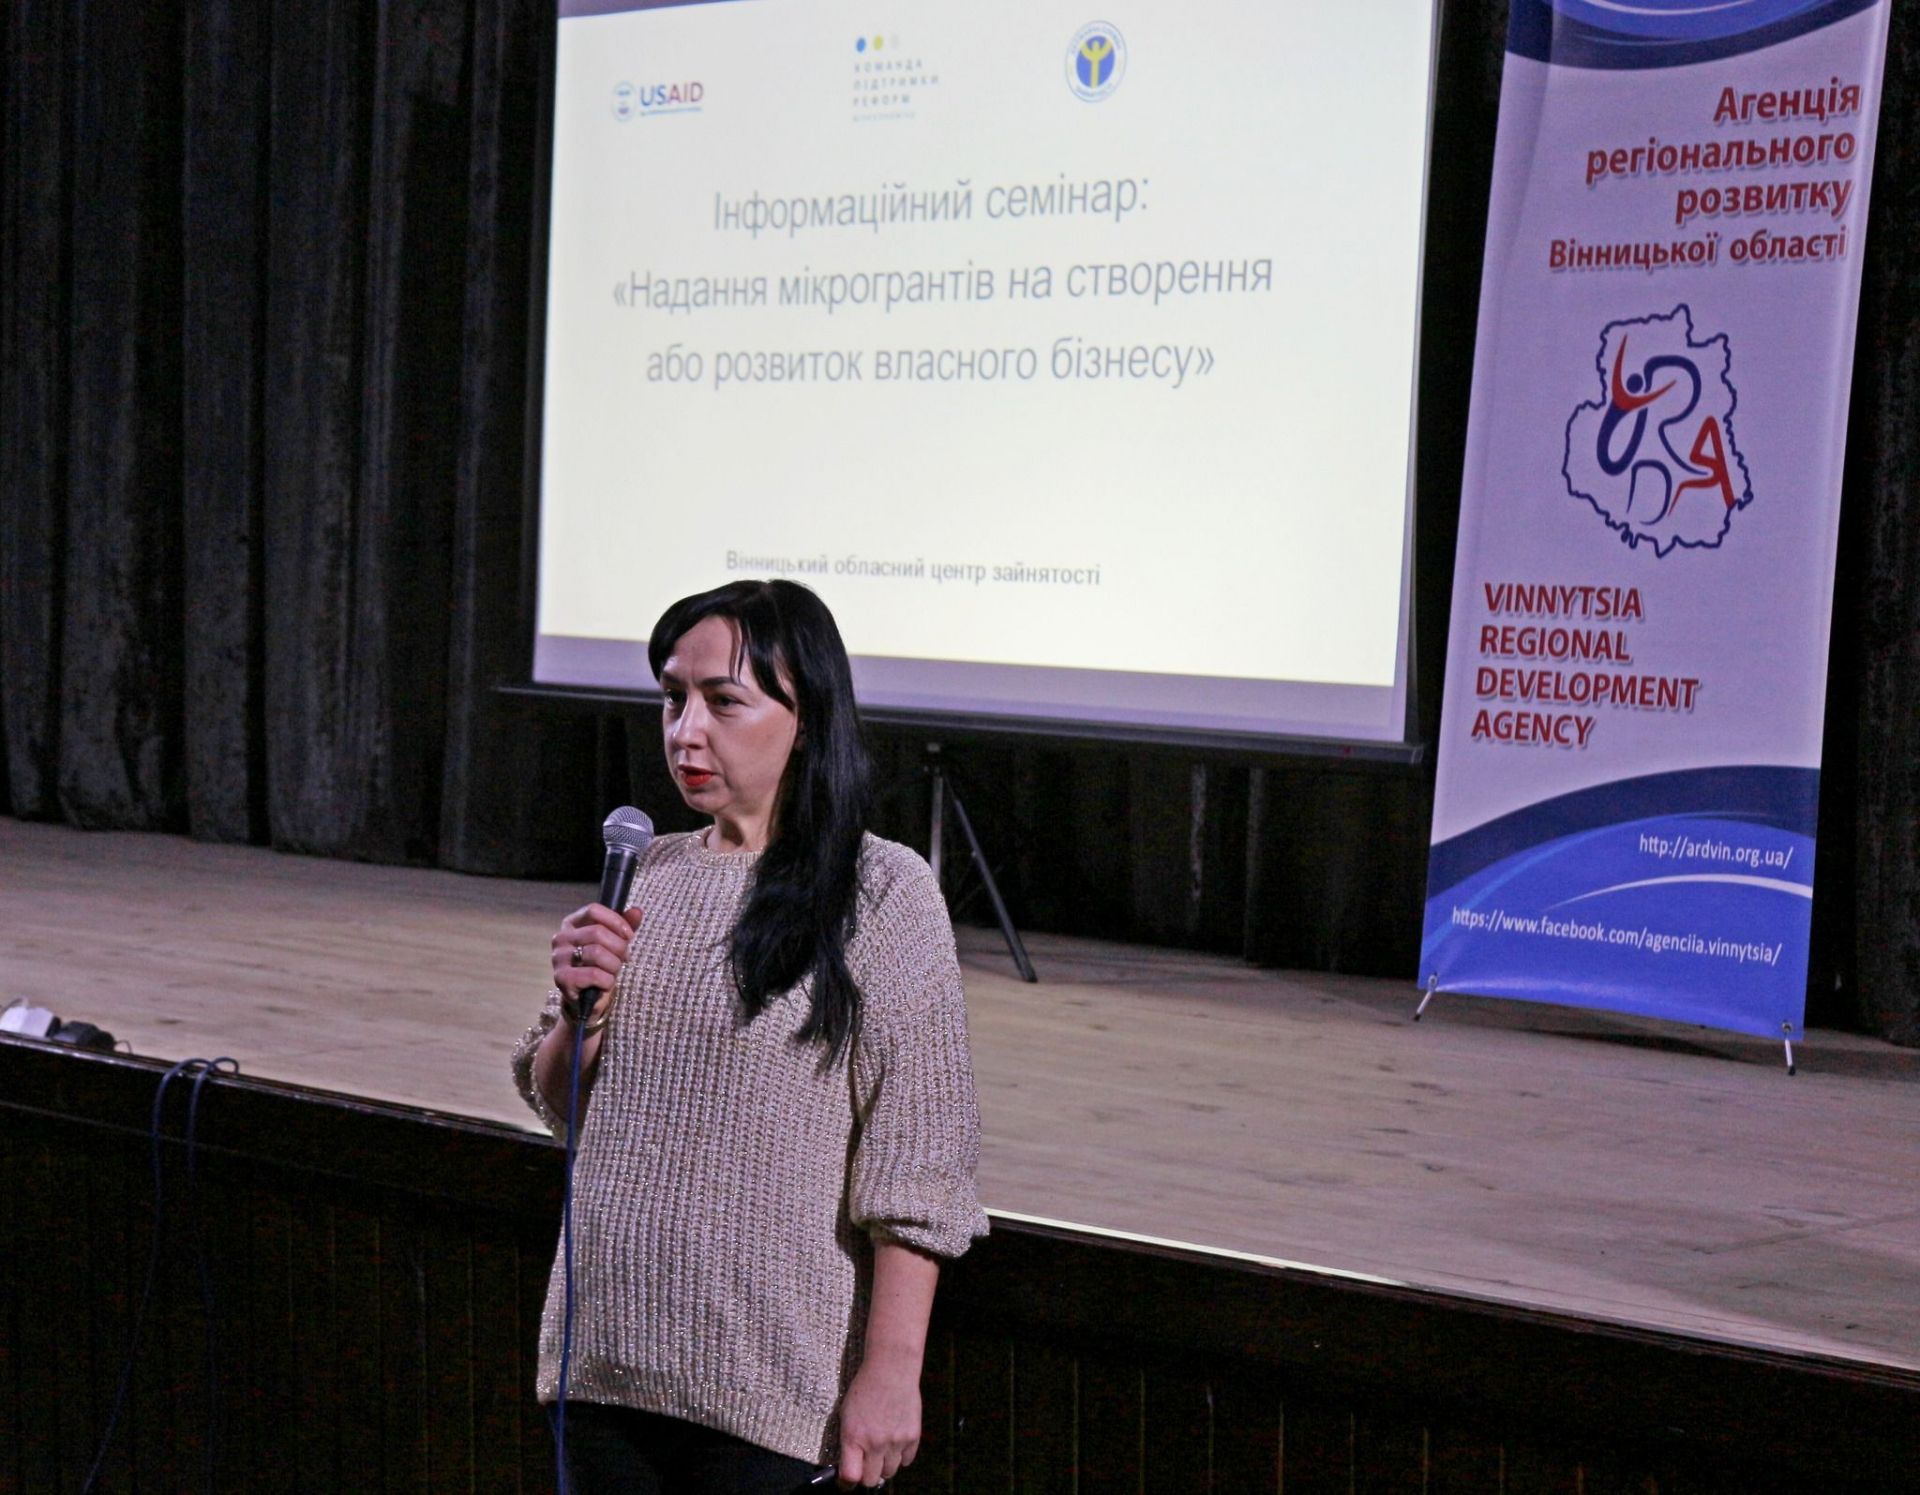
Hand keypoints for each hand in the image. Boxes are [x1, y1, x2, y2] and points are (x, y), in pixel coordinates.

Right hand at [550, 903, 637, 1019]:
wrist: (588, 997)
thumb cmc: (601, 965)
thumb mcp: (615, 942)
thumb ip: (625, 925)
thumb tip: (637, 911)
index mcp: (571, 924)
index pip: (593, 910)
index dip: (616, 921)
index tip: (629, 935)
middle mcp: (561, 938)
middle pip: (597, 932)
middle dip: (619, 947)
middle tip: (623, 958)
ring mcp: (559, 959)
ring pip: (597, 953)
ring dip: (613, 965)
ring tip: (613, 971)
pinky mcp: (562, 979)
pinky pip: (594, 975)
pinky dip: (607, 981)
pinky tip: (605, 983)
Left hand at [836, 1353, 919, 1487]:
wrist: (891, 1370)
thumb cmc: (865, 1389)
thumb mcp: (847, 1414)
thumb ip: (848, 1441)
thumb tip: (850, 1464)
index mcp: (854, 1437)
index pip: (850, 1476)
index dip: (847, 1482)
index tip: (847, 1482)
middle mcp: (875, 1443)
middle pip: (871, 1480)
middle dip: (867, 1475)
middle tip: (866, 1465)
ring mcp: (896, 1441)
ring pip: (890, 1472)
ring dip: (884, 1466)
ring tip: (882, 1451)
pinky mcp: (912, 1436)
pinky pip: (907, 1461)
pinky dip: (901, 1456)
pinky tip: (895, 1442)